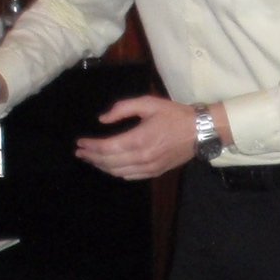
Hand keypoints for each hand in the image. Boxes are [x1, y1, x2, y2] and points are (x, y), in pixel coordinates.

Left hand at [76, 94, 207, 180]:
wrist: (199, 131)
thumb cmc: (174, 115)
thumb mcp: (148, 103)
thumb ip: (123, 108)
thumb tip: (103, 119)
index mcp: (139, 138)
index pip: (107, 147)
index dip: (91, 147)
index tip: (79, 143)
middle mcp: (142, 157)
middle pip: (109, 162)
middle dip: (92, 158)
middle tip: (80, 152)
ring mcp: (149, 167)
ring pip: (117, 172)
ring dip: (102, 166)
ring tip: (91, 159)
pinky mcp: (155, 172)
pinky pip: (130, 176)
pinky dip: (116, 172)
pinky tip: (110, 166)